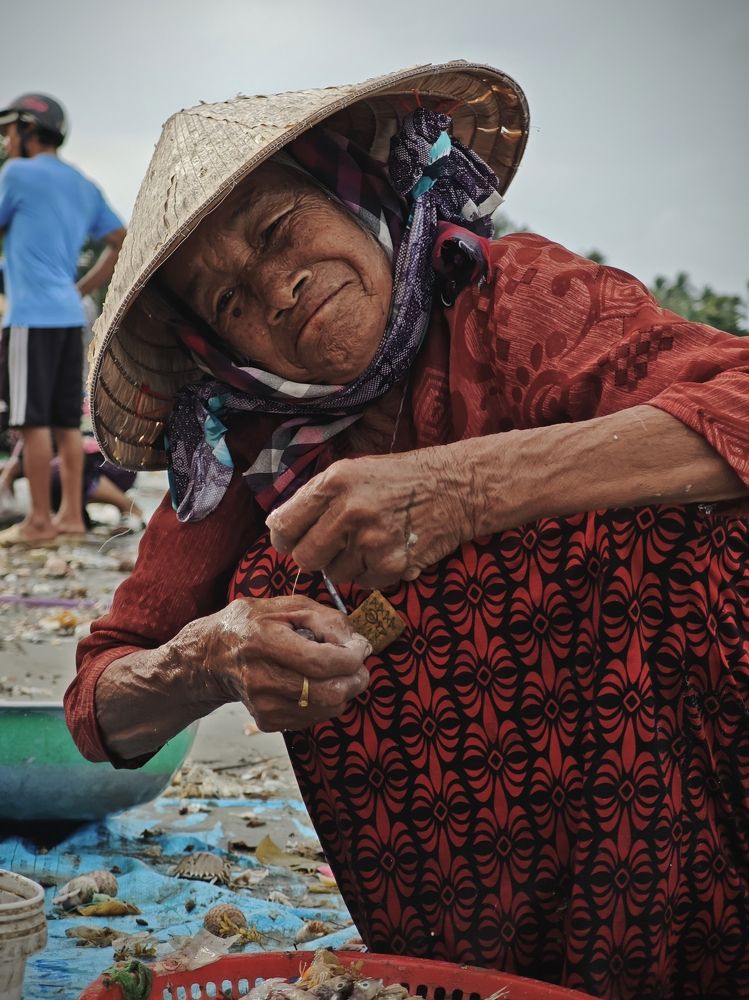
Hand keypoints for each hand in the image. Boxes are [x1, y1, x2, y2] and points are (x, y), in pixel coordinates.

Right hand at [183, 595, 370, 731]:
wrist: (213, 656)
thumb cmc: (253, 624)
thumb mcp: (287, 606)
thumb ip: (326, 618)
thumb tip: (356, 643)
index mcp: (263, 641)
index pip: (321, 662)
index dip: (351, 657)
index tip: (361, 647)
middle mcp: (260, 678)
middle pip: (328, 692)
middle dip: (356, 678)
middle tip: (358, 664)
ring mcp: (263, 704)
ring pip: (327, 708)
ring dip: (344, 690)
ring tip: (336, 671)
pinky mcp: (267, 720)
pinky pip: (315, 717)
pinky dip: (326, 701)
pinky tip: (315, 683)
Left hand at [266, 446, 476, 588]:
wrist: (455, 487)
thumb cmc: (398, 479)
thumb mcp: (352, 471)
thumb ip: (315, 498)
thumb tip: (280, 528)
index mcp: (335, 482)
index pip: (284, 525)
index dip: (285, 538)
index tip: (292, 540)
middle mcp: (350, 511)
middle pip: (306, 558)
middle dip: (316, 556)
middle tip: (334, 545)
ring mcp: (371, 541)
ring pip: (335, 575)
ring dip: (347, 565)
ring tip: (370, 542)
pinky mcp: (392, 565)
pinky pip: (364, 583)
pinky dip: (372, 573)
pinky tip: (387, 551)